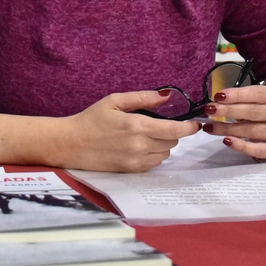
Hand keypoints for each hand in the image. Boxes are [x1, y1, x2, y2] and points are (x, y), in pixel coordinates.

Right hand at [59, 90, 202, 171]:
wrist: (70, 144)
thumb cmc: (91, 119)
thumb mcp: (115, 100)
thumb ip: (142, 97)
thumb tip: (167, 95)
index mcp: (137, 125)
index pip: (175, 130)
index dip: (189, 128)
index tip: (195, 124)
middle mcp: (139, 145)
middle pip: (172, 142)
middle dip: (172, 133)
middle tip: (161, 124)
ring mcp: (135, 160)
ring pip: (165, 154)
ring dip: (163, 145)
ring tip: (149, 136)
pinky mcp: (130, 170)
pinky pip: (153, 164)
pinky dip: (154, 155)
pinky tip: (142, 146)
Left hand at [201, 84, 265, 160]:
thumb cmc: (264, 111)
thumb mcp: (257, 100)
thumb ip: (241, 100)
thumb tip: (217, 102)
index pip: (258, 93)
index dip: (237, 95)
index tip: (218, 96)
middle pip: (255, 112)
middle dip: (229, 111)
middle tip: (210, 110)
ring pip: (254, 131)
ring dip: (229, 129)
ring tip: (211, 127)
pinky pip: (259, 150)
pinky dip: (241, 146)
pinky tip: (227, 141)